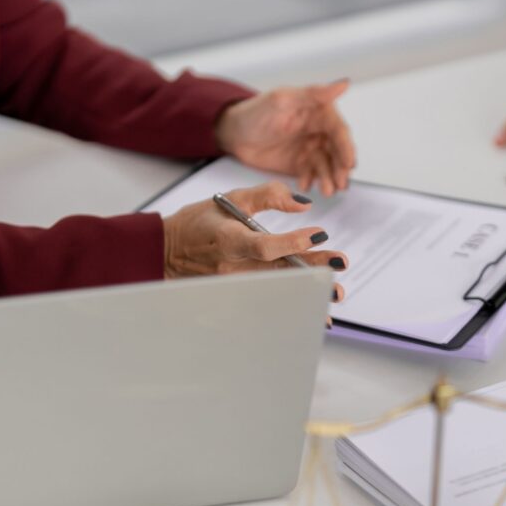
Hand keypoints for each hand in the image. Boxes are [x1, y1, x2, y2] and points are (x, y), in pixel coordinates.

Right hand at [162, 182, 346, 304]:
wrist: (166, 251)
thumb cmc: (200, 222)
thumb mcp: (232, 198)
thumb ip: (269, 195)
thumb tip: (304, 205)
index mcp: (229, 239)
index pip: (265, 246)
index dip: (293, 243)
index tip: (319, 235)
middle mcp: (231, 267)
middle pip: (277, 272)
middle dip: (311, 271)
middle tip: (339, 268)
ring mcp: (231, 286)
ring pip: (275, 291)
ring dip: (306, 294)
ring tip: (332, 297)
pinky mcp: (232, 296)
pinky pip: (265, 301)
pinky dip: (288, 304)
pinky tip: (310, 310)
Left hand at [216, 80, 354, 196]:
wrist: (232, 134)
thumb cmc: (255, 112)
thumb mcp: (283, 100)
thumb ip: (313, 94)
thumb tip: (343, 84)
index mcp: (319, 111)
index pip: (339, 131)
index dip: (346, 147)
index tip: (349, 163)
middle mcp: (318, 130)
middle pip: (337, 152)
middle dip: (340, 169)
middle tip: (340, 183)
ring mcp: (310, 149)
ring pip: (327, 166)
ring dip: (329, 178)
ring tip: (327, 191)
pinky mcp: (300, 165)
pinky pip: (313, 175)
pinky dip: (312, 181)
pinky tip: (306, 185)